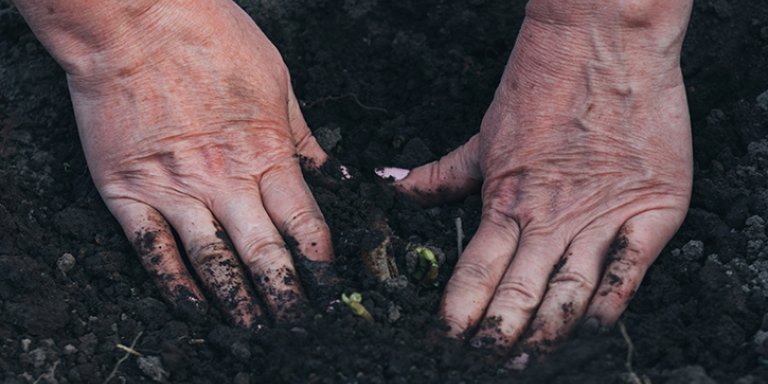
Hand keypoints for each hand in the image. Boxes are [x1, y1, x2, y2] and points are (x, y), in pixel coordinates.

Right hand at [28, 1, 333, 326]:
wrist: (133, 19)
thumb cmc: (211, 38)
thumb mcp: (278, 81)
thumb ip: (303, 137)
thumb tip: (333, 176)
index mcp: (267, 152)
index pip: (304, 224)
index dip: (320, 262)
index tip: (330, 288)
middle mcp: (223, 180)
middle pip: (264, 254)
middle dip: (285, 296)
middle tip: (298, 325)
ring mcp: (174, 189)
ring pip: (212, 262)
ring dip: (236, 301)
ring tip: (253, 329)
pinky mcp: (127, 190)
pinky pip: (153, 251)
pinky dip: (172, 284)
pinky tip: (190, 306)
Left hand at [382, 1, 692, 347]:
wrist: (604, 41)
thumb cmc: (542, 84)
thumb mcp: (484, 135)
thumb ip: (442, 174)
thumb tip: (395, 187)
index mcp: (506, 200)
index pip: (474, 273)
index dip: (458, 315)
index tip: (444, 343)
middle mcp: (551, 218)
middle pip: (518, 295)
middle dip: (498, 338)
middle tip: (485, 365)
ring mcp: (601, 216)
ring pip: (569, 295)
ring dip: (547, 333)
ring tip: (529, 359)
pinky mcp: (651, 210)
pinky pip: (629, 272)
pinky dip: (611, 306)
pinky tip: (594, 329)